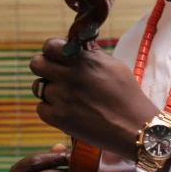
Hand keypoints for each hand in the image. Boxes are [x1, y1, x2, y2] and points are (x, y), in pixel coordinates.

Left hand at [30, 39, 159, 159]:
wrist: (134, 127)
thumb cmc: (128, 95)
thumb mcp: (114, 66)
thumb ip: (92, 53)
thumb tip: (78, 44)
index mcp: (83, 60)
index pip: (49, 45)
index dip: (52, 50)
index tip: (59, 57)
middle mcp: (69, 76)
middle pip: (36, 63)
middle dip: (45, 67)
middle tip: (57, 75)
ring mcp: (62, 98)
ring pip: (39, 87)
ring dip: (50, 90)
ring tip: (68, 96)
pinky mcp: (59, 118)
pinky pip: (41, 108)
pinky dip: (50, 109)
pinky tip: (67, 110)